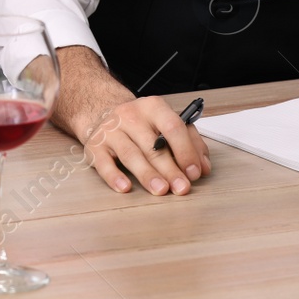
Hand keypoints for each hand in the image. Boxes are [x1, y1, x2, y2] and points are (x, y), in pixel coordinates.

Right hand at [53, 46, 209, 195]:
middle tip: (182, 187)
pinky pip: (104, 163)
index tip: (194, 171)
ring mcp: (111, 130)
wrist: (102, 112)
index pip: (172, 126)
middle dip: (170, 169)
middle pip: (153, 145)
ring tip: (161, 190)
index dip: (185, 150)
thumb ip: (190, 142)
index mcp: (153, 107)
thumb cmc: (141, 123)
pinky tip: (125, 187)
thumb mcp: (166, 123)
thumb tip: (203, 167)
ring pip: (131, 154)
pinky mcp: (95, 146)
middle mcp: (130, 116)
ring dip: (148, 175)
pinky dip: (114, 176)